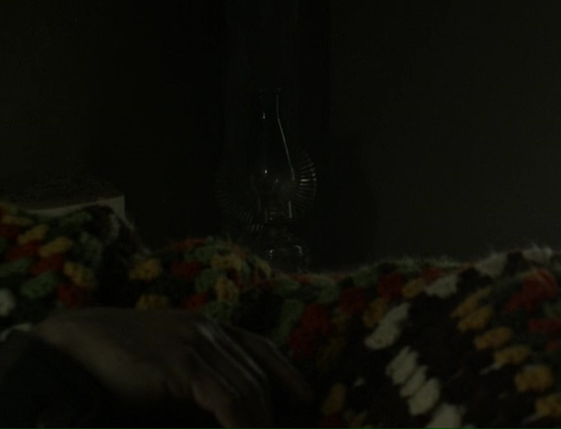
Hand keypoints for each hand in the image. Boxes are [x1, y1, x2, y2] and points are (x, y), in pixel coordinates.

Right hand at [34, 308, 313, 427]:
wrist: (68, 347)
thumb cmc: (110, 363)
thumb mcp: (164, 370)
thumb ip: (194, 384)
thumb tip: (222, 414)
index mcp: (205, 327)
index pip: (260, 347)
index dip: (287, 372)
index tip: (305, 398)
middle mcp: (208, 331)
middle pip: (257, 375)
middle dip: (272, 411)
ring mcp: (197, 344)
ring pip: (247, 390)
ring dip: (258, 423)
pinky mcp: (183, 363)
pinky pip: (227, 400)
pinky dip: (240, 424)